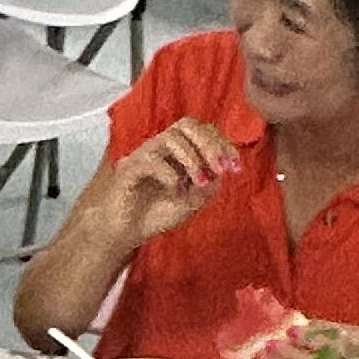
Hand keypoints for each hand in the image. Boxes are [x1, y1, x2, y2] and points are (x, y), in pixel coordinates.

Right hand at [92, 116, 239, 257]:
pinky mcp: (130, 168)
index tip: (235, 167)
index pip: (202, 132)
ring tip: (200, 183)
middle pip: (187, 124)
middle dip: (210, 144)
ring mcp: (145, 155)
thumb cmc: (154, 215)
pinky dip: (170, 174)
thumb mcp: (191, 202)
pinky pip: (152, 159)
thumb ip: (207, 186)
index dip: (222, 144)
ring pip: (171, 138)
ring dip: (192, 159)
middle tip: (221, 168)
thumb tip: (220, 170)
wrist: (124, 234)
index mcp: (178, 153)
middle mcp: (162, 148)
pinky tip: (175, 191)